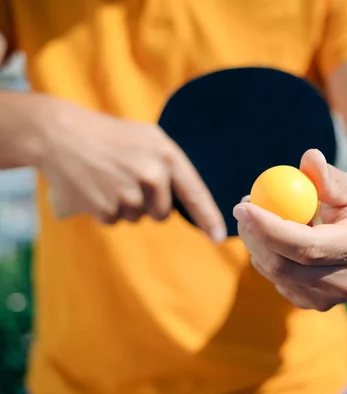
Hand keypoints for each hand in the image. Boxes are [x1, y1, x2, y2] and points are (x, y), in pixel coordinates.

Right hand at [37, 98, 226, 241]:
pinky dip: (107, 211)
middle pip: (163, 213)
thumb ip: (169, 164)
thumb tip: (187, 197)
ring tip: (109, 180)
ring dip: (127, 207)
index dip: (209, 218)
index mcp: (166, 156)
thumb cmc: (109, 136)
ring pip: (138, 218)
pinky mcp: (105, 207)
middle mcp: (152, 176)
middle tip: (129, 180)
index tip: (219, 239)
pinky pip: (115, 221)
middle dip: (150, 205)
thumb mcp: (147, 137)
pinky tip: (97, 189)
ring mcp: (128, 193)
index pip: (195, 193)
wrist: (60, 134)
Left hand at [233, 149, 346, 310]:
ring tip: (265, 216)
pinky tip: (281, 239)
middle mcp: (345, 280)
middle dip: (254, 236)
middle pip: (283, 266)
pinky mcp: (313, 304)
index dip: (269, 228)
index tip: (243, 206)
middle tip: (244, 207)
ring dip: (258, 244)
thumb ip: (331, 178)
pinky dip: (269, 257)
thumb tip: (308, 158)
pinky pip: (278, 280)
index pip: (306, 246)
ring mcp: (329, 298)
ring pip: (275, 274)